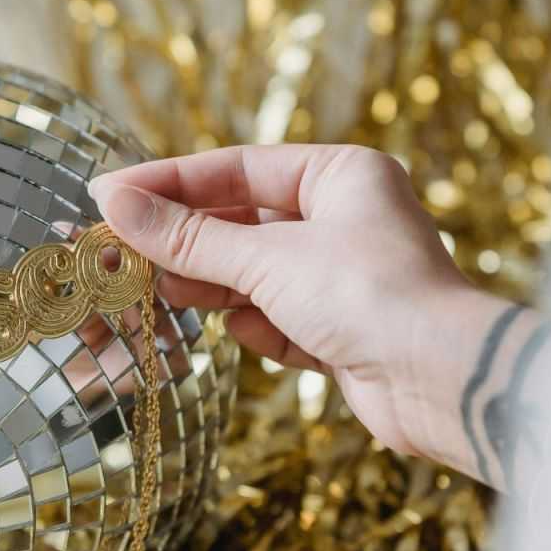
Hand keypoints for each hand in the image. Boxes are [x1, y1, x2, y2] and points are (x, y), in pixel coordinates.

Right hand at [91, 144, 544, 486]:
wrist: (442, 382)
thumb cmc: (369, 296)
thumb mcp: (266, 259)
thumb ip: (187, 238)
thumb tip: (114, 204)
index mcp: (340, 175)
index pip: (235, 168)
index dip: (167, 182)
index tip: (108, 196)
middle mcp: (345, 218)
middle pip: (240, 222)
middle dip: (183, 242)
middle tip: (116, 252)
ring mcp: (343, 276)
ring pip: (252, 273)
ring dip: (209, 286)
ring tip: (157, 292)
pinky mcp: (341, 330)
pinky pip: (276, 317)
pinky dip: (255, 325)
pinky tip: (242, 331)